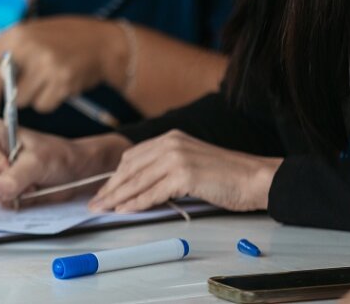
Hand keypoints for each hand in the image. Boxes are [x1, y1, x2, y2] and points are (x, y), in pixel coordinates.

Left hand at [0, 16, 127, 113]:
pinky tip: (56, 87)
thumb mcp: (31, 34)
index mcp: (16, 34)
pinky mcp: (61, 83)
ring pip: (20, 99)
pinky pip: (42, 106)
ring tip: (41, 83)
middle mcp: (28, 49)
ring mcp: (46, 66)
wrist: (102, 43)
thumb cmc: (63, 39)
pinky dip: (46, 102)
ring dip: (26, 99)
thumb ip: (7, 52)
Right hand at [0, 119, 129, 203]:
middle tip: (26, 179)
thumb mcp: (38, 163)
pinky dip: (14, 201)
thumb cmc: (60, 157)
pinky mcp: (5, 187)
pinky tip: (29, 193)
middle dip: (2, 183)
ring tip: (31, 185)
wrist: (77, 172)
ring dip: (10, 194)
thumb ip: (15, 177)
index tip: (12, 165)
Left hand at [88, 129, 280, 213]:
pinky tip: (125, 211)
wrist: (253, 178)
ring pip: (138, 181)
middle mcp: (170, 143)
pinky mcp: (183, 175)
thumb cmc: (226, 176)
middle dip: (111, 187)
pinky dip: (136, 203)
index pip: (133, 157)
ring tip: (104, 209)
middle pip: (130, 168)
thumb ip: (167, 168)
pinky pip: (153, 193)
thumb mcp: (191, 162)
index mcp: (170, 138)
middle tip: (95, 203)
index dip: (116, 175)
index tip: (104, 190)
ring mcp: (176, 157)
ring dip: (118, 198)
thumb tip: (141, 185)